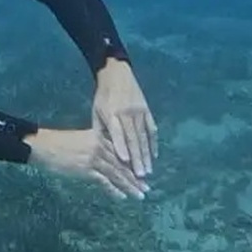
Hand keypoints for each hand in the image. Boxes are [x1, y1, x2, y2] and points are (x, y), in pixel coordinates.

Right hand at [25, 128, 147, 199]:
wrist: (43, 145)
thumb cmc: (58, 144)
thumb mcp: (81, 140)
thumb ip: (94, 147)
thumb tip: (105, 159)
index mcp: (99, 137)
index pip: (120, 152)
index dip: (132, 164)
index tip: (142, 173)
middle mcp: (100, 146)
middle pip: (122, 164)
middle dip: (135, 177)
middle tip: (147, 187)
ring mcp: (94, 157)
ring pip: (117, 173)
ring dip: (130, 185)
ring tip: (140, 194)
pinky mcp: (86, 169)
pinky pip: (104, 181)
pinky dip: (114, 190)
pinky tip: (122, 197)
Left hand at [92, 59, 157, 178]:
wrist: (117, 73)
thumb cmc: (103, 96)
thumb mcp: (96, 111)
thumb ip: (100, 130)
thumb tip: (104, 151)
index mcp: (111, 113)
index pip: (117, 133)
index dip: (121, 147)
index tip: (125, 162)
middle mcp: (126, 113)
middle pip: (133, 139)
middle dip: (137, 159)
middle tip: (140, 177)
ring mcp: (139, 111)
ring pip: (144, 137)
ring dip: (146, 155)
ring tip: (148, 172)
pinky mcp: (147, 110)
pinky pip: (152, 129)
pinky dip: (154, 143)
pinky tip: (154, 156)